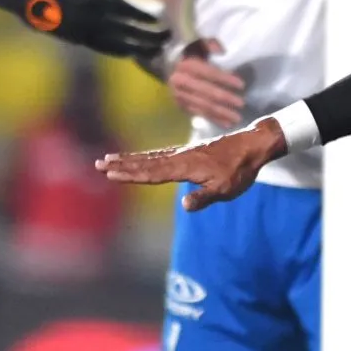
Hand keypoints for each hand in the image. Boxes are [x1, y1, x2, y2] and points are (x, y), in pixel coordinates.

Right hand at [0, 0, 166, 59]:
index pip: (124, 7)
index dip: (144, 14)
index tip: (162, 18)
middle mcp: (88, 16)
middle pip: (125, 29)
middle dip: (148, 35)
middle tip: (167, 37)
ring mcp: (80, 29)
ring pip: (115, 42)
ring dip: (137, 47)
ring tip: (156, 50)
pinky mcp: (73, 37)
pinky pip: (99, 46)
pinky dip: (117, 50)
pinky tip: (130, 53)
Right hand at [98, 119, 285, 209]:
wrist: (252, 145)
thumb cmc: (240, 170)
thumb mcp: (226, 189)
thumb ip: (204, 197)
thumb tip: (184, 205)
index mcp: (185, 167)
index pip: (152, 173)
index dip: (130, 174)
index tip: (109, 173)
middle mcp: (180, 157)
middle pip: (145, 162)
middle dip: (122, 164)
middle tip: (99, 163)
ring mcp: (183, 153)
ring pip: (151, 156)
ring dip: (130, 158)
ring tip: (110, 158)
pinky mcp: (188, 151)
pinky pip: (161, 154)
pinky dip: (146, 156)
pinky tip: (140, 158)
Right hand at [167, 37, 246, 127]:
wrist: (168, 66)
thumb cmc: (190, 54)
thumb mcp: (199, 43)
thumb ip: (210, 44)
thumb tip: (222, 51)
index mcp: (186, 65)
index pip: (208, 73)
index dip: (225, 79)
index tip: (241, 85)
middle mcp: (180, 81)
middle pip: (206, 92)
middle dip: (225, 98)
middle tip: (241, 103)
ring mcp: (179, 96)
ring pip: (203, 106)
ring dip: (221, 113)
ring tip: (237, 117)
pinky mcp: (181, 106)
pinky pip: (199, 114)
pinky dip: (214, 119)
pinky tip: (227, 123)